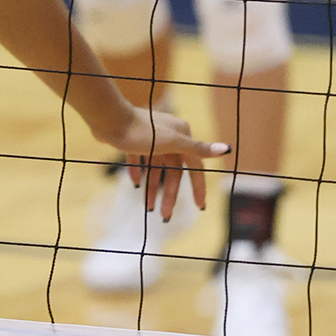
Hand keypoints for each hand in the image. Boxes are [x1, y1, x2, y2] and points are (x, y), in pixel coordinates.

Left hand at [93, 108, 227, 221]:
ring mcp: (150, 137)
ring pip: (155, 168)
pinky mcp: (132, 139)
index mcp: (181, 135)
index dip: (197, 187)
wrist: (108, 119)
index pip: (194, 167)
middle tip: (165, 215)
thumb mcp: (172, 143)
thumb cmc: (141, 131)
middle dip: (169, 194)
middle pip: (173, 171)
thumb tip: (226, 149)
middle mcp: (168, 135)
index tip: (199, 206)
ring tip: (148, 207)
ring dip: (153, 187)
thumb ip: (198, 149)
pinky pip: (139, 159)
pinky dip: (138, 171)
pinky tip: (136, 184)